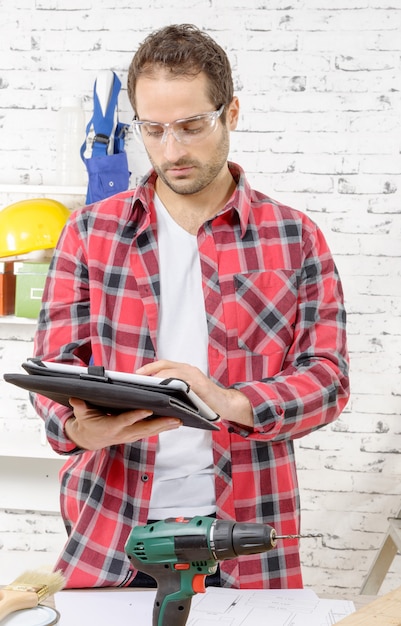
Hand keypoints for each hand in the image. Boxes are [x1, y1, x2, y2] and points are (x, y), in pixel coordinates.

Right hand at [65, 398, 181, 450]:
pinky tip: (174, 423)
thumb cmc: (87, 424)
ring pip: (150, 432)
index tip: (148, 409)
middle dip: (160, 424)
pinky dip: (162, 428)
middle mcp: (123, 433)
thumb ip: (80, 407)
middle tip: (176, 418)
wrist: (89, 439)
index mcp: (111, 426)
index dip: (136, 416)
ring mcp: (130, 435)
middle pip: (144, 428)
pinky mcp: (135, 435)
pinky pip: (150, 432)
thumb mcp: (81, 415)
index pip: (125, 420)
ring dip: (165, 427)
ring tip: (180, 420)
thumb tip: (76, 398)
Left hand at [136, 360, 253, 427]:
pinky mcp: (200, 384)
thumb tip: (153, 394)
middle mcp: (188, 369)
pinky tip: (163, 388)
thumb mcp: (186, 393)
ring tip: (145, 383)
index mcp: (184, 370)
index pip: (163, 364)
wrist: (226, 404)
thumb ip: (174, 390)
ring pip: (172, 371)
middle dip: (149, 370)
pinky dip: (173, 383)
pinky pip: (184, 381)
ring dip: (158, 376)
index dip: (149, 367)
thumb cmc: (204, 400)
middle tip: (136, 377)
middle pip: (165, 365)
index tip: (135, 374)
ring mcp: (195, 376)